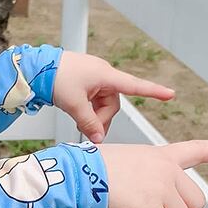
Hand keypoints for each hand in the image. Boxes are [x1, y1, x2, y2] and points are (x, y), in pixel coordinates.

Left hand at [53, 51, 174, 142]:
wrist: (37, 68)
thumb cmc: (55, 78)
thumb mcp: (73, 104)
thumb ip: (88, 123)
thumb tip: (98, 139)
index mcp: (106, 75)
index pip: (134, 85)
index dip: (153, 91)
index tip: (170, 95)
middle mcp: (103, 75)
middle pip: (113, 104)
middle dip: (102, 119)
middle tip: (89, 132)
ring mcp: (93, 78)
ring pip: (102, 104)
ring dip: (94, 116)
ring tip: (79, 123)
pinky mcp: (84, 82)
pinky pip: (93, 100)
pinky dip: (87, 110)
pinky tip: (77, 115)